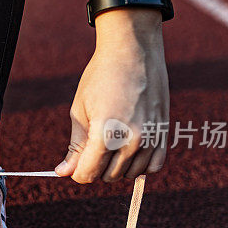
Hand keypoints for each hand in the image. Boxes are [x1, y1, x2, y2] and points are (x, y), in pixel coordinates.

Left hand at [56, 9, 168, 182]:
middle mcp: (131, 140)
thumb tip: (63, 173)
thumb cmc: (100, 77)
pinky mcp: (164, 133)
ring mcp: (151, 138)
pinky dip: (139, 163)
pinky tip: (129, 147)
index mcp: (106, 134)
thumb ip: (75, 145)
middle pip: (107, 177)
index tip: (75, 161)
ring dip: (117, 165)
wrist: (133, 51)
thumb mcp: (80, 110)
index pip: (88, 174)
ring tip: (111, 139)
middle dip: (96, 166)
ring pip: (129, 174)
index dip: (77, 172)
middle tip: (93, 142)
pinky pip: (152, 167)